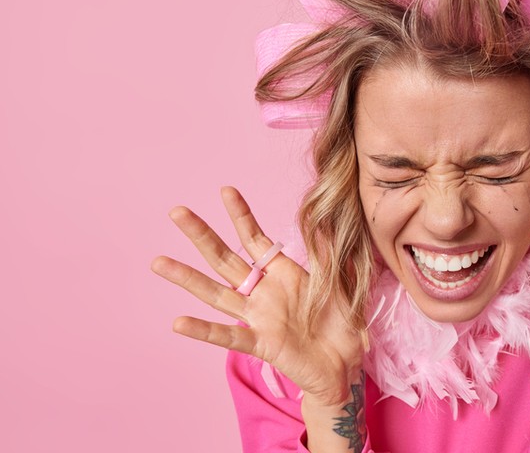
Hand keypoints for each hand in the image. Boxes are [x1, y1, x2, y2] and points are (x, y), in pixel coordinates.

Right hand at [151, 186, 362, 404]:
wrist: (346, 363)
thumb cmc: (342, 322)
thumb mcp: (342, 283)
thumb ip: (329, 256)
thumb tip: (324, 220)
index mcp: (283, 273)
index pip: (255, 239)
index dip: (241, 216)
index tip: (226, 190)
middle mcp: (264, 291)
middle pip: (226, 259)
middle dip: (202, 235)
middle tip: (177, 212)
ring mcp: (259, 317)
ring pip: (217, 294)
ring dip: (188, 278)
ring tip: (160, 262)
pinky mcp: (262, 343)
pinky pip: (228, 336)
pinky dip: (203, 331)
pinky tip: (178, 322)